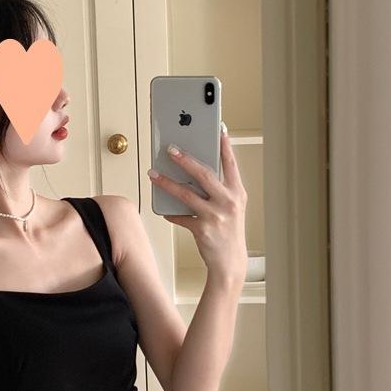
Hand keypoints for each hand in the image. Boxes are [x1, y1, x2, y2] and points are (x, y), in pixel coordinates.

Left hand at [148, 125, 247, 285]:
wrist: (230, 262)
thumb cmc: (229, 231)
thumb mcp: (231, 208)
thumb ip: (219, 190)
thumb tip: (193, 172)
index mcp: (237, 192)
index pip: (230, 163)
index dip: (224, 145)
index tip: (218, 128)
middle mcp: (228, 201)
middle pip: (203, 174)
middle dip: (185, 159)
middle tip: (170, 149)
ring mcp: (215, 215)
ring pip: (186, 194)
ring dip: (167, 182)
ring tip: (153, 174)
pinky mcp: (202, 229)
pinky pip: (181, 216)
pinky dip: (171, 212)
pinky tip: (164, 209)